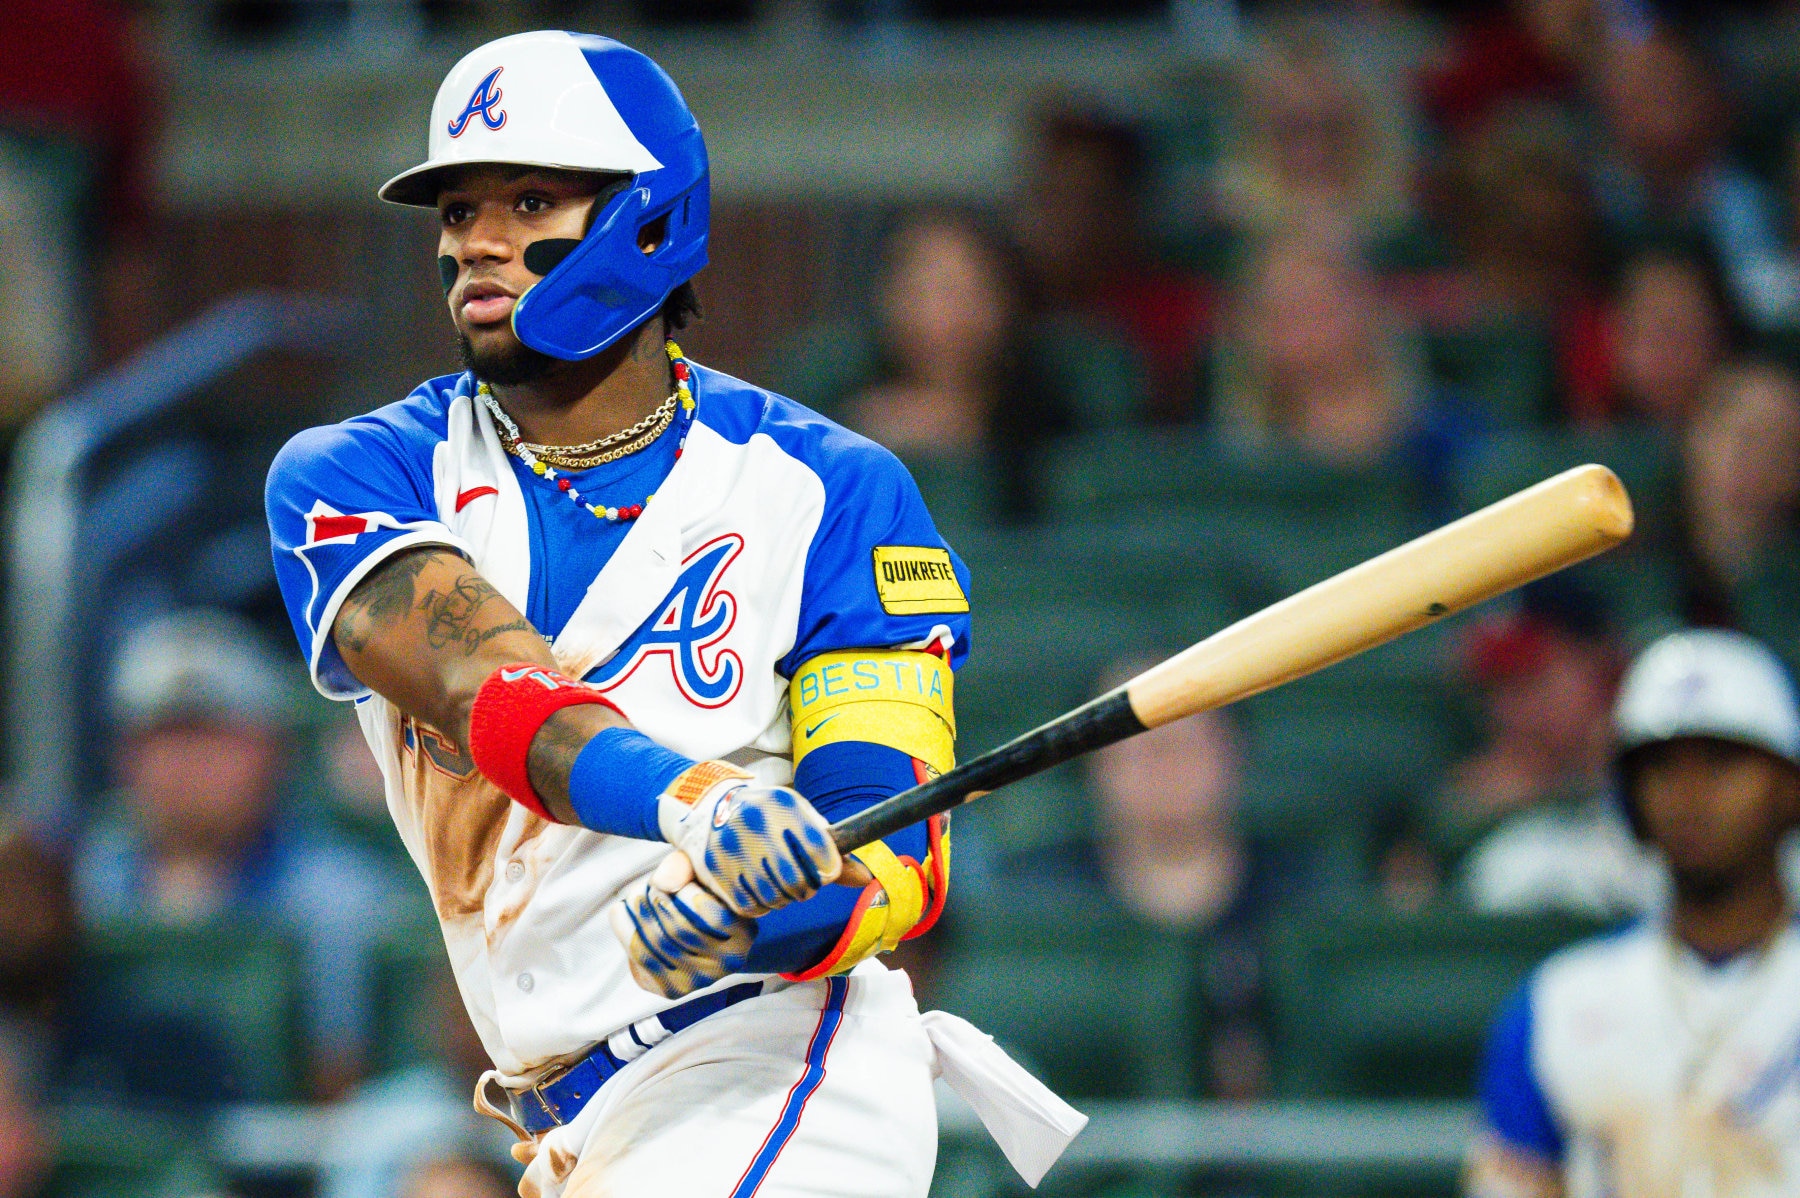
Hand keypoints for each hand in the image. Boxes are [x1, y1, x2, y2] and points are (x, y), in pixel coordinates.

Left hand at [610, 874, 754, 998]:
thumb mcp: (704, 871)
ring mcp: (698, 981)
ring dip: (636, 914)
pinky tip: (621, 911)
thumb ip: (686, 865)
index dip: (686, 891)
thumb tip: (660, 881)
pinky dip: (624, 931)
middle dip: (654, 900)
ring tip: (635, 895)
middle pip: (679, 931)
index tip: (675, 877)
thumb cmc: (706, 889)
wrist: (706, 928)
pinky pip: (639, 960)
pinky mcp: (671, 989)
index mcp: (744, 934)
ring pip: (655, 947)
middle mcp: (726, 964)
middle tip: (647, 885)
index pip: (714, 916)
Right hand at [659, 775, 842, 917]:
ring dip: (786, 898)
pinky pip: (752, 906)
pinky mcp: (716, 870)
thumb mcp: (801, 818)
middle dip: (809, 888)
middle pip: (798, 880)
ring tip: (783, 886)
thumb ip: (831, 846)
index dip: (830, 870)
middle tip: (806, 884)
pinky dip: (763, 906)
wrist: (717, 810)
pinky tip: (763, 890)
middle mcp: (754, 823)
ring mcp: (732, 848)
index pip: (819, 850)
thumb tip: (865, 878)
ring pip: (775, 897)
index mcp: (782, 805)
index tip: (828, 872)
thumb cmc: (771, 817)